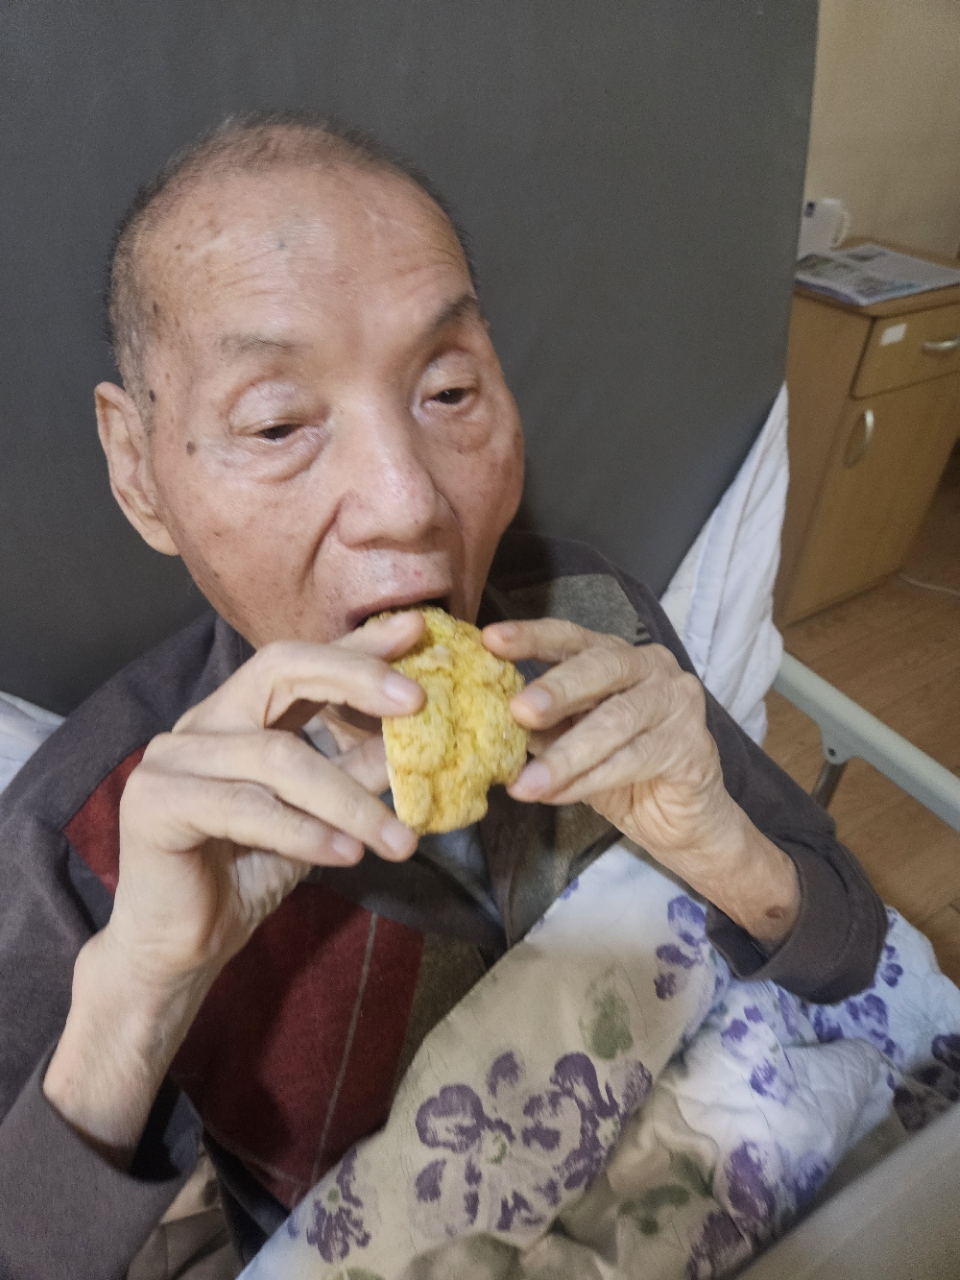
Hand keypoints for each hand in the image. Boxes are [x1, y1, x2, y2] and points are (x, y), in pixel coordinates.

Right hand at [44, 611, 425, 1163]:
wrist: (179, 949)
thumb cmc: (246, 872)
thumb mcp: (320, 817)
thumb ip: (356, 772)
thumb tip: (419, 738)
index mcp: (237, 713)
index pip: (301, 660)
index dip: (358, 645)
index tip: (417, 632)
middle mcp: (202, 722)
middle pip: (279, 669)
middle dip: (354, 678)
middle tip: (418, 702)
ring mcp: (172, 757)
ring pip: (277, 755)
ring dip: (350, 799)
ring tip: (401, 839)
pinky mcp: (157, 802)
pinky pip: (246, 808)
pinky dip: (305, 832)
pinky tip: (347, 856)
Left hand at [483, 619, 799, 944]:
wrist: (678, 817)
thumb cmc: (620, 769)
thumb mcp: (570, 739)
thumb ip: (542, 723)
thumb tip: (490, 717)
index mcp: (616, 656)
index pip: (572, 637)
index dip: (532, 637)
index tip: (490, 640)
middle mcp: (652, 667)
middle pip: (601, 667)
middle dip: (556, 689)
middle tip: (518, 710)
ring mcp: (677, 702)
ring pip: (615, 722)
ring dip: (565, 755)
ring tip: (525, 783)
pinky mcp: (690, 745)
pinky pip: (633, 760)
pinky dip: (589, 780)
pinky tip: (556, 795)